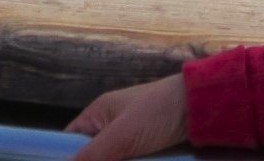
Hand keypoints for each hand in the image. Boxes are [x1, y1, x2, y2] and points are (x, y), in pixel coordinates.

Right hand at [65, 73, 188, 160]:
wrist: (199, 107)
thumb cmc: (157, 112)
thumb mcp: (122, 134)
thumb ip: (93, 154)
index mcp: (99, 114)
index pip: (70, 140)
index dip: (64, 157)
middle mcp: (110, 127)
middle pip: (92, 156)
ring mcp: (129, 142)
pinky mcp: (145, 152)